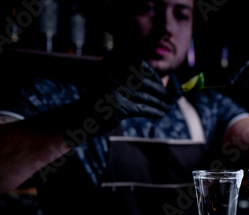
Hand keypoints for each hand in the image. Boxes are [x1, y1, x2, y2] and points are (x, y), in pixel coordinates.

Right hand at [57, 59, 173, 141]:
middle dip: (161, 92)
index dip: (155, 77)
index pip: (141, 66)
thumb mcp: (113, 82)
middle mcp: (114, 72)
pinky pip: (143, 108)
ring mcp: (116, 88)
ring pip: (146, 96)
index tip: (162, 86)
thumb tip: (162, 80)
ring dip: (160, 103)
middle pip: (145, 82)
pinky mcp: (119, 105)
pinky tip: (160, 114)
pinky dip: (154, 111)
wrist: (78, 118)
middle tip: (170, 99)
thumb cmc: (99, 101)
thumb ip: (132, 78)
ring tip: (168, 108)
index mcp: (112, 61)